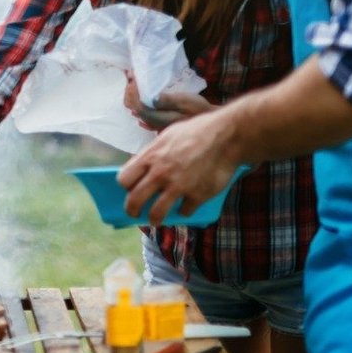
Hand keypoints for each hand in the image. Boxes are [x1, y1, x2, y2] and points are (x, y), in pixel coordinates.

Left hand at [116, 109, 241, 226]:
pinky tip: (186, 206)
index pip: (124, 179)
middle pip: (135, 200)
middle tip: (134, 213)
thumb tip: (143, 166)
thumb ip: (154, 153)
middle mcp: (161, 173)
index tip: (130, 189)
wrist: (227, 137)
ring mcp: (178, 187)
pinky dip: (184, 210)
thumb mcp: (168, 136)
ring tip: (156, 220)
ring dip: (154, 219)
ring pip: (157, 213)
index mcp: (151, 156)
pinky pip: (184, 211)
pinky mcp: (196, 196)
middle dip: (132, 210)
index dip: (126, 186)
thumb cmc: (197, 131)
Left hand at [123, 76, 217, 130]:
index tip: (133, 79)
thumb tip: (151, 98)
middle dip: (130, 94)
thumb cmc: (199, 108)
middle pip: (136, 110)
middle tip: (131, 78)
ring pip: (140, 114)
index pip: (139, 107)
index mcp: (160, 117)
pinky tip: (138, 109)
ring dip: (134, 99)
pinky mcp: (163, 124)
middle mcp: (156, 123)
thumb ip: (167, 100)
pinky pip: (146, 118)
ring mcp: (159, 125)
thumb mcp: (185, 100)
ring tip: (133, 85)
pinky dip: (140, 109)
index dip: (133, 93)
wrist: (211, 120)